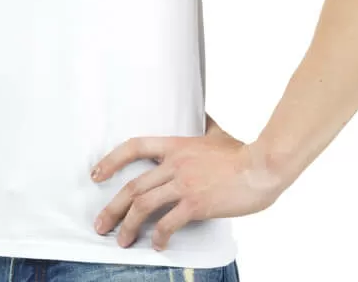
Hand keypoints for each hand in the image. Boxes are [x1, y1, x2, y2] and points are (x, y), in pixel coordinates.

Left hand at [90, 115, 285, 251]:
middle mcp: (174, 164)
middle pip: (133, 185)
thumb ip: (204, 124)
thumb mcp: (217, 133)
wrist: (261, 166)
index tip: (96, 174)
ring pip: (144, 205)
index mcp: (176, 145)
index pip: (135, 147)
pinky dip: (159, 236)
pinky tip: (157, 245)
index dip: (111, 160)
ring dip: (129, 226)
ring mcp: (184, 184)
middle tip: (101, 224)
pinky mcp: (196, 204)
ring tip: (122, 240)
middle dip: (113, 208)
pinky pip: (169, 222)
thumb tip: (202, 113)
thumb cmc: (242, 152)